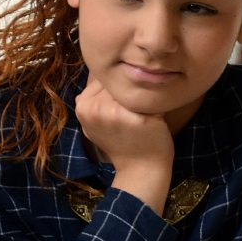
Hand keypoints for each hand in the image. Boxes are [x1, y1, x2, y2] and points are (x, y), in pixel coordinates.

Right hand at [75, 76, 174, 215]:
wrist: (141, 169)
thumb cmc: (123, 142)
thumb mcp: (97, 122)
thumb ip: (95, 100)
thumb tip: (99, 71)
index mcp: (82, 106)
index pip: (103, 76)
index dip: (119, 85)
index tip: (126, 101)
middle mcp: (94, 107)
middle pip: (119, 80)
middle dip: (132, 88)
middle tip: (138, 108)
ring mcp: (113, 112)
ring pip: (134, 86)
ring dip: (145, 95)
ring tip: (146, 112)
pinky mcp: (135, 117)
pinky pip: (151, 97)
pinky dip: (159, 103)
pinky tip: (156, 117)